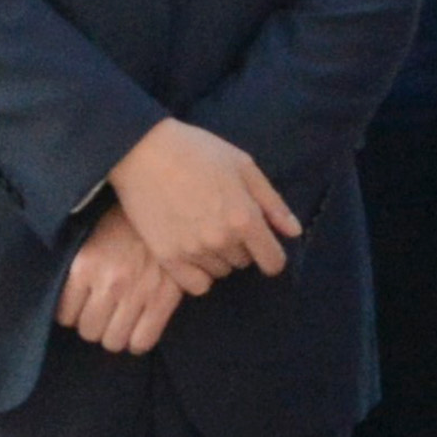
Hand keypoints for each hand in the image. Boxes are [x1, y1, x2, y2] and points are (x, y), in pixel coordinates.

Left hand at [56, 204, 186, 356]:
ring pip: (113, 342)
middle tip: (101, 315)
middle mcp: (108, 283)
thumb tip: (69, 301)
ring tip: (119, 322)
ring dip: (114, 335)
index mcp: (85, 265)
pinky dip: (137, 342)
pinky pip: (142, 342)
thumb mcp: (91, 236)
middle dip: (93, 326)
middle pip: (89, 332)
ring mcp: (136, 294)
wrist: (167, 205)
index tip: (80, 309)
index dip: (72, 315)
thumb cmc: (125, 221)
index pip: (65, 316)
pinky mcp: (162, 301)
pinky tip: (137, 330)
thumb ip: (80, 267)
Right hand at [107, 118, 298, 285]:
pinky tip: (191, 251)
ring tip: (202, 228)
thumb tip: (294, 233)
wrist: (142, 151)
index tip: (264, 245)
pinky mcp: (168, 258)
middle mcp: (222, 240)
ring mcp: (193, 252)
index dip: (273, 254)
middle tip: (222, 219)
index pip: (273, 261)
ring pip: (220, 271)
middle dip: (241, 246)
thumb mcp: (243, 166)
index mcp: (244, 218)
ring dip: (218, 257)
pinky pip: (196, 285)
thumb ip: (272, 203)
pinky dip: (198, 273)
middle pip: (244, 263)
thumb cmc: (197, 151)